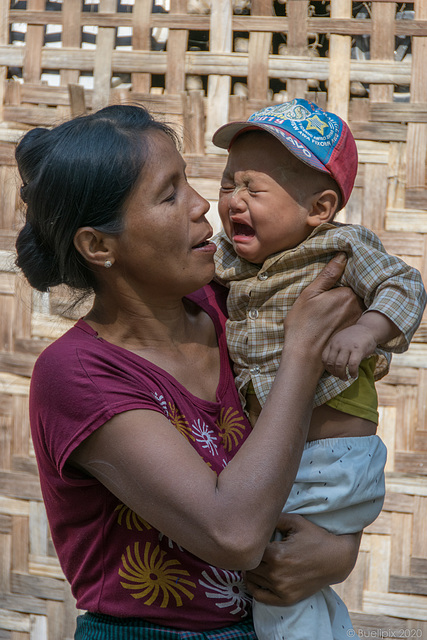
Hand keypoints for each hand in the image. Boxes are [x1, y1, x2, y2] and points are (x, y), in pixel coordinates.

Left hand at [244, 513, 360, 605]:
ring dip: (251, 569)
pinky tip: (256, 577)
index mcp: (276, 554)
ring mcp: (281, 589)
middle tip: (254, 548)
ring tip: (257, 559)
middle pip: (249, 565)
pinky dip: (253, 587)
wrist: (336, 560)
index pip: (250, 549)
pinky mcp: (286, 599)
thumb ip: (274, 517)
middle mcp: (276, 574)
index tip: (254, 537)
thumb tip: (256, 515)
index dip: (251, 542)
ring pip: (252, 579)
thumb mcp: (295, 521)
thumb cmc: (315, 537)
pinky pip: (259, 596)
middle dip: (250, 555)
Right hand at [284, 254, 364, 359]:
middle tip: (327, 301)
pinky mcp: (354, 333)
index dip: (340, 281)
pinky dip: (346, 318)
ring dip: (345, 306)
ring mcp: (357, 321)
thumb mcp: (309, 295)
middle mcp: (357, 307)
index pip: (350, 279)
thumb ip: (328, 274)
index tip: (329, 287)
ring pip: (354, 306)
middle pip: (354, 293)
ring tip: (328, 312)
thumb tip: (343, 255)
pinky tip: (332, 323)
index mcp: (347, 294)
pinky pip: (353, 319)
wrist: (304, 356)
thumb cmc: (302, 324)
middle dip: (344, 293)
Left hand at [322, 324, 376, 379]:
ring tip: (346, 378)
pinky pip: (352, 365)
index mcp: (332, 343)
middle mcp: (338, 344)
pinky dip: (352, 372)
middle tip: (341, 377)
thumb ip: (336, 351)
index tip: (334, 372)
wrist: (368, 328)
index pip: (324, 359)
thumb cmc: (354, 338)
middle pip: (331, 363)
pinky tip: (354, 375)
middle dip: (335, 373)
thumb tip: (333, 368)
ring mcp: (347, 346)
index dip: (328, 369)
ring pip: (339, 365)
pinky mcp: (358, 349)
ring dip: (342, 375)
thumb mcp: (341, 341)